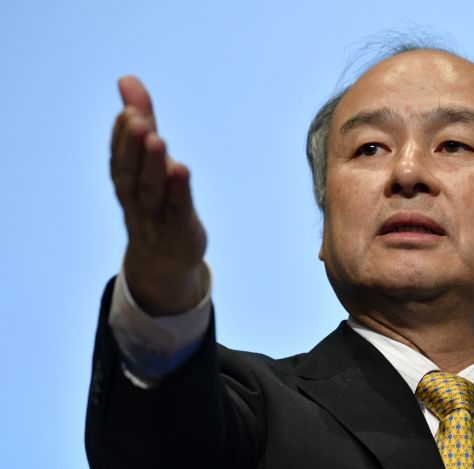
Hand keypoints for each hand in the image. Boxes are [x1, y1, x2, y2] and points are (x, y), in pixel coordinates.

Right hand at [111, 76, 206, 315]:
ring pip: (151, 192)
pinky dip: (178, 192)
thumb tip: (127, 78)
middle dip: (133, 146)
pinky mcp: (178, 230)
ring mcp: (155, 218)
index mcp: (125, 181)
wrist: (164, 259)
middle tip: (139, 119)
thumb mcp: (148, 160)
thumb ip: (143, 121)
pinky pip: (177, 210)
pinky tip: (182, 170)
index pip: (119, 157)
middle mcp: (135, 200)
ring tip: (158, 139)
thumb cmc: (156, 200)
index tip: (130, 110)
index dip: (121, 135)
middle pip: (130, 174)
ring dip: (153, 166)